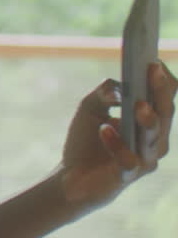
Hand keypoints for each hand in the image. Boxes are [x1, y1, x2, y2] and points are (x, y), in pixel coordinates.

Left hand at [60, 61, 175, 210]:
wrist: (71, 177)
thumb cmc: (87, 140)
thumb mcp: (91, 108)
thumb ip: (104, 93)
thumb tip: (118, 87)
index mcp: (151, 122)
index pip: (165, 98)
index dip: (163, 80)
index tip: (154, 60)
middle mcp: (155, 141)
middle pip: (164, 113)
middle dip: (159, 90)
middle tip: (153, 70)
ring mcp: (144, 160)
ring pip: (154, 138)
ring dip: (147, 119)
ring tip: (137, 104)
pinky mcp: (127, 176)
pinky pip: (128, 161)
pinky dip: (117, 144)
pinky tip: (104, 130)